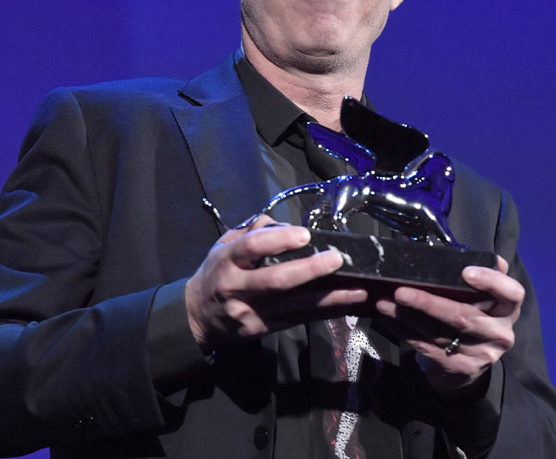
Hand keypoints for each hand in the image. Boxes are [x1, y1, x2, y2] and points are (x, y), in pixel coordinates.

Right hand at [184, 215, 367, 351]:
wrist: (196, 317)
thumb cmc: (216, 273)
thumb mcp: (223, 245)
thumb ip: (252, 232)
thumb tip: (284, 224)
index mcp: (226, 262)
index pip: (250, 248)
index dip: (278, 240)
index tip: (305, 234)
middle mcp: (238, 288)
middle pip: (276, 281)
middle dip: (310, 270)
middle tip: (337, 260)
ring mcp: (252, 312)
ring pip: (295, 305)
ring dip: (330, 298)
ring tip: (359, 290)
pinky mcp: (264, 329)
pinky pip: (299, 320)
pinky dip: (324, 312)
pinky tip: (346, 306)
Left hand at [374, 256, 523, 395]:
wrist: (466, 366)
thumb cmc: (470, 318)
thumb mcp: (479, 299)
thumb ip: (474, 279)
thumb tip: (454, 253)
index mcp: (506, 309)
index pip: (513, 293)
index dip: (491, 281)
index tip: (465, 272)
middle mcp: (499, 333)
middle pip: (464, 317)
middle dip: (428, 303)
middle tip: (401, 292)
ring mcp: (481, 354)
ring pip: (439, 333)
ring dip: (407, 317)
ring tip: (384, 303)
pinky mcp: (460, 369)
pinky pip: (426, 347)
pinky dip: (403, 331)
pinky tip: (388, 319)